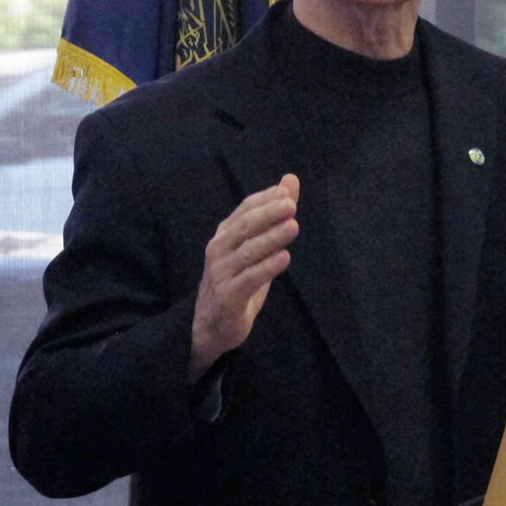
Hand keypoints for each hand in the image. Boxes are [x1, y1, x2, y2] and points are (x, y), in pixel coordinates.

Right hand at [189, 174, 299, 381]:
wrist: (212, 324)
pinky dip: (267, 268)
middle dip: (268, 214)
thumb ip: (273, 216)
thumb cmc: (238, 279)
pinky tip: (284, 258)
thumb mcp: (257, 246)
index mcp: (225, 234)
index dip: (264, 200)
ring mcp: (221, 273)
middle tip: (291, 205)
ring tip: (293, 227)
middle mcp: (218, 249)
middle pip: (244, 227)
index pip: (244, 209)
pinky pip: (249, 279)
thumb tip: (290, 181)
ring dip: (271, 238)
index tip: (287, 192)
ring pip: (248, 252)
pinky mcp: (228, 296)